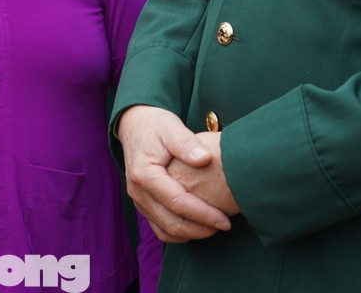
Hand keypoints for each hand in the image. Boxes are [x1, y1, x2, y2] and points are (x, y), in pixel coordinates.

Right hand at [118, 105, 232, 242]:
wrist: (135, 125)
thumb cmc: (156, 125)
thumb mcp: (171, 127)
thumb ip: (187, 143)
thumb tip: (205, 159)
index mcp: (144, 174)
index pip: (178, 202)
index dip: (204, 214)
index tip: (225, 219)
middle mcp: (137, 191)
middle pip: (171, 222)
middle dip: (201, 228)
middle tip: (225, 225)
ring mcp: (138, 200)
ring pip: (165, 230)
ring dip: (191, 234)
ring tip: (214, 228)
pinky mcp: (142, 203)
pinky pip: (160, 228)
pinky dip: (179, 233)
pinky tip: (198, 227)